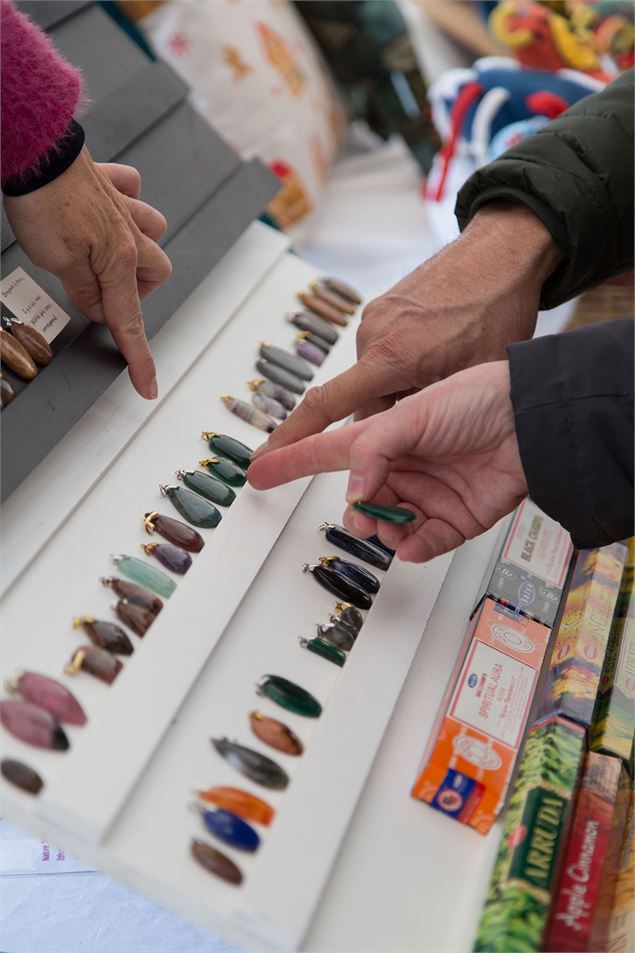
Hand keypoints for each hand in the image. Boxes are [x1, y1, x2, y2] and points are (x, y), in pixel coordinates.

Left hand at [4, 147, 171, 398]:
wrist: (34, 147)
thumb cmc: (43, 202)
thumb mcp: (57, 261)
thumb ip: (83, 289)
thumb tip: (98, 307)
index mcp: (119, 259)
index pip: (129, 319)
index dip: (139, 357)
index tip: (148, 385)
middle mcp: (129, 234)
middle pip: (155, 272)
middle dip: (136, 289)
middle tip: (103, 294)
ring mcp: (122, 205)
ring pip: (154, 229)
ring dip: (139, 247)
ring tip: (108, 254)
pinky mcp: (108, 181)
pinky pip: (133, 191)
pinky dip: (127, 202)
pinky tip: (108, 208)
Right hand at [248, 360, 528, 562]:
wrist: (530, 420)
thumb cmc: (475, 398)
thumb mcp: (411, 415)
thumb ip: (372, 453)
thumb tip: (355, 497)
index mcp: (383, 437)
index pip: (325, 451)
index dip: (290, 461)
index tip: (258, 472)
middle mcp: (401, 467)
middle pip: (360, 501)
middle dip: (356, 512)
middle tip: (361, 514)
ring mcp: (427, 495)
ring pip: (388, 526)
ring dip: (384, 530)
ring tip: (390, 524)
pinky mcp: (455, 520)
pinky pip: (424, 543)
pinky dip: (414, 546)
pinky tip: (411, 542)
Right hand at [253, 202, 561, 455]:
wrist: (503, 251)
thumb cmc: (495, 309)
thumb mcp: (470, 380)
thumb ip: (427, 413)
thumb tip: (400, 441)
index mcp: (390, 358)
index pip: (326, 407)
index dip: (293, 438)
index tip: (267, 456)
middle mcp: (373, 335)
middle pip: (362, 400)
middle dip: (389, 416)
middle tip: (430, 416)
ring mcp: (377, 317)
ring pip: (375, 378)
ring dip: (400, 388)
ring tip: (444, 374)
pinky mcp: (385, 306)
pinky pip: (383, 350)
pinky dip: (403, 363)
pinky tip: (437, 354)